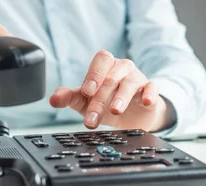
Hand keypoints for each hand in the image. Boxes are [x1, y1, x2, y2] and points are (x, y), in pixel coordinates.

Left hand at [49, 51, 172, 131]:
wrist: (134, 115)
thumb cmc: (107, 102)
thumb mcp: (86, 101)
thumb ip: (69, 97)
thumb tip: (53, 99)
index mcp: (106, 65)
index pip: (100, 62)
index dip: (94, 75)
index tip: (87, 91)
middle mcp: (122, 68)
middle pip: (111, 78)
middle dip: (100, 99)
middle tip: (92, 118)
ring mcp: (138, 78)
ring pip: (130, 83)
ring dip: (121, 98)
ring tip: (115, 111)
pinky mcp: (151, 90)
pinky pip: (152, 88)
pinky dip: (150, 94)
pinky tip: (146, 101)